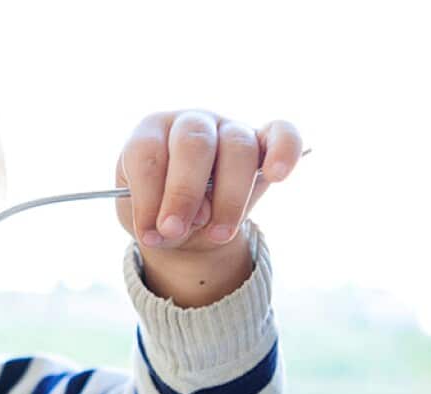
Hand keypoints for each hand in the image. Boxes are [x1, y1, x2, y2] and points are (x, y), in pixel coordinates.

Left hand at [115, 111, 302, 305]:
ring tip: (218, 234)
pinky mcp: (264, 140)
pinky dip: (284, 150)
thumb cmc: (160, 214)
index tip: (150, 234)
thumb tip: (191, 219)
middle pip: (193, 144)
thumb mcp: (149, 221)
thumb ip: (160, 218)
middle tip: (174, 230)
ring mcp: (228, 127)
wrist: (187, 223)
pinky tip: (278, 175)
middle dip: (183, 193)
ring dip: (229, 197)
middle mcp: (190, 122)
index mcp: (150, 133)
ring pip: (237, 147)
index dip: (147, 195)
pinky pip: (282, 134)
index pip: (146, 152)